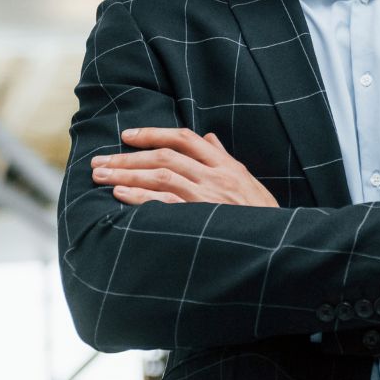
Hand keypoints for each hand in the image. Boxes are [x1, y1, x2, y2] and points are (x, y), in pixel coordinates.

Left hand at [91, 127, 278, 207]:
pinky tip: (119, 196)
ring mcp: (207, 197)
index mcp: (226, 165)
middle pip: (164, 156)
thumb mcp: (249, 182)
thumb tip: (209, 137)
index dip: (153, 132)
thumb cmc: (264, 217)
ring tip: (101, 176)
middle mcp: (215, 176)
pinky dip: (139, 198)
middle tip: (99, 162)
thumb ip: (225, 159)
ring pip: (159, 176)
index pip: (184, 138)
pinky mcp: (200, 219)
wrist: (280, 247)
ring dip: (126, 175)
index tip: (126, 135)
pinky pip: (163, 204)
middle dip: (127, 157)